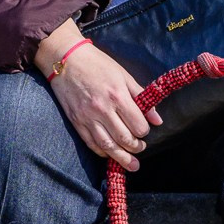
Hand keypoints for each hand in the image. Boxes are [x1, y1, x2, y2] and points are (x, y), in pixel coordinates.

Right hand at [36, 23, 156, 169]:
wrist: (66, 59)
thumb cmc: (97, 64)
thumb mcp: (124, 75)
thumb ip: (141, 97)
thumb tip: (157, 120)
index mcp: (117, 96)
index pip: (137, 125)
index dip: (144, 132)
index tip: (145, 131)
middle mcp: (103, 109)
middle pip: (124, 139)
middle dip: (136, 148)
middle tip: (141, 148)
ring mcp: (88, 117)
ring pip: (107, 146)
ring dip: (121, 158)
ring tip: (131, 164)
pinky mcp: (76, 122)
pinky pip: (91, 144)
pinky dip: (103, 152)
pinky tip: (110, 154)